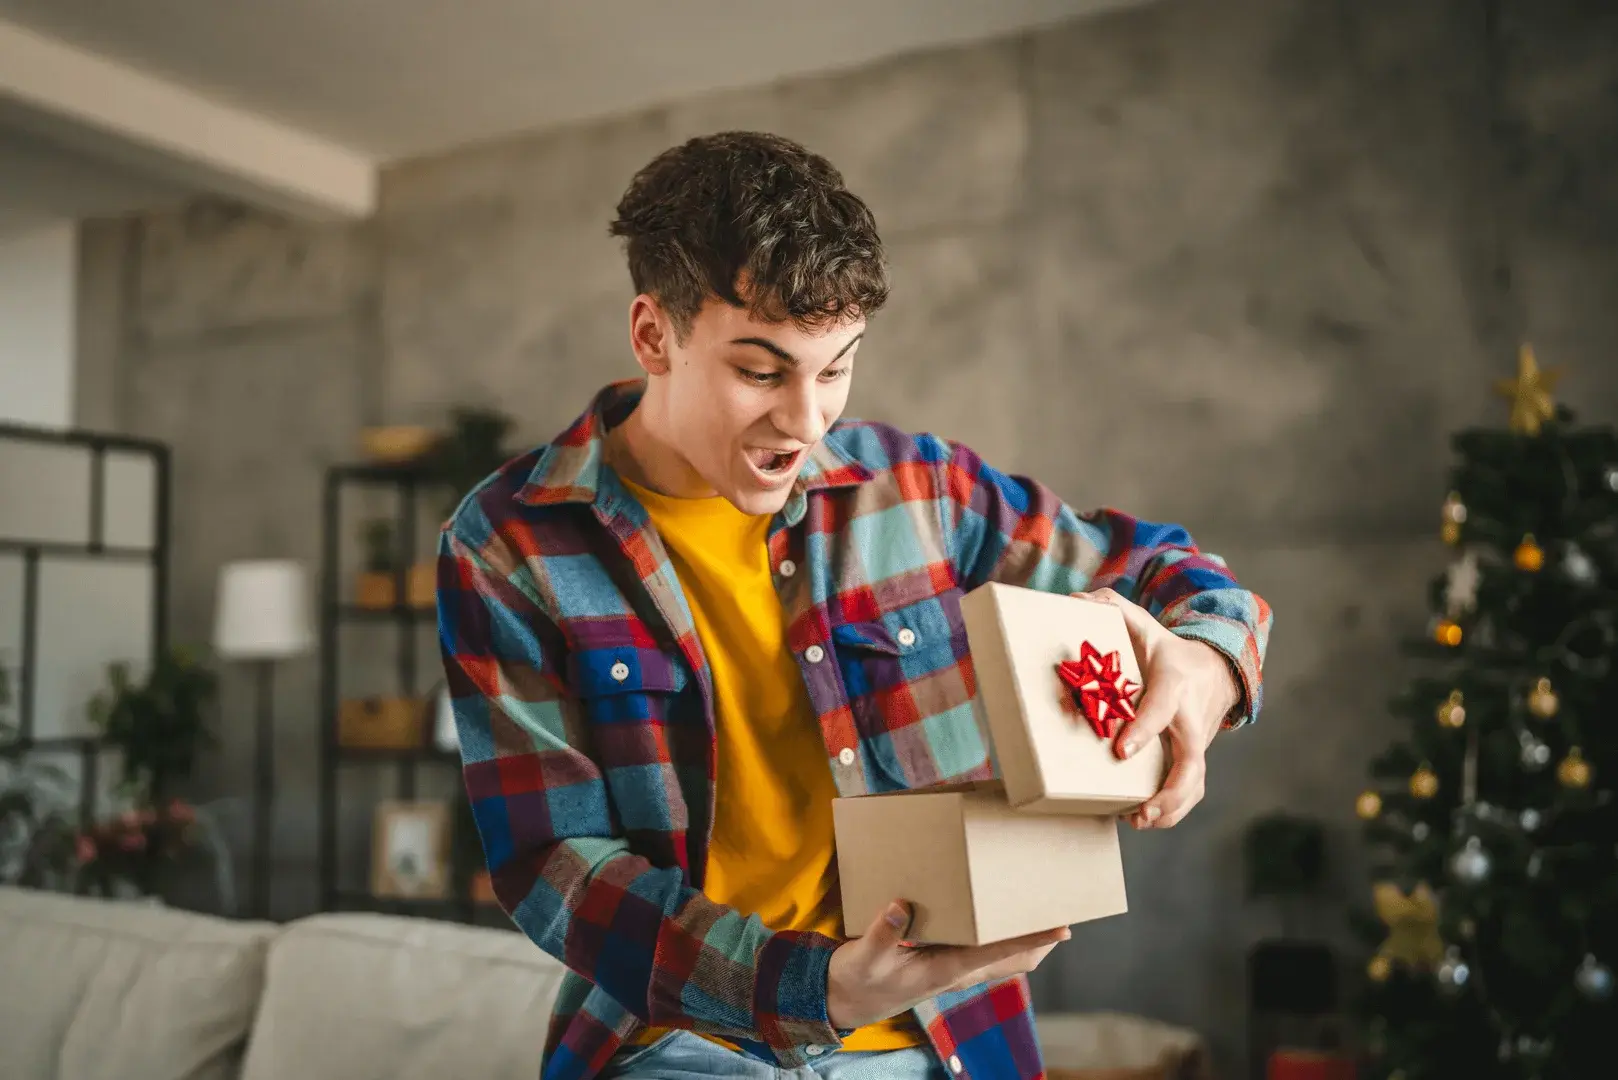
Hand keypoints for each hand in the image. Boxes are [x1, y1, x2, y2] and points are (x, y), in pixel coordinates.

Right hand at [826, 901, 1069, 1029]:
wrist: (846, 1001)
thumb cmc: (858, 980)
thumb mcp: (863, 957)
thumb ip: (882, 933)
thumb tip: (900, 905)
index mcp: (944, 970)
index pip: (998, 953)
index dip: (1031, 939)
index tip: (1061, 926)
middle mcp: (958, 972)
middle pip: (1016, 959)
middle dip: (1042, 938)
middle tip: (1064, 906)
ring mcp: (956, 971)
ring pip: (1007, 957)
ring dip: (1028, 938)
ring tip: (1045, 907)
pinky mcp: (948, 965)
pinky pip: (990, 952)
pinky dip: (1006, 937)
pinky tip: (1003, 915)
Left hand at [1075, 588, 1240, 829]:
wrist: (1213, 670)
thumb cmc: (1166, 650)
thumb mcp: (1142, 624)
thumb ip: (1110, 609)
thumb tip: (1075, 600)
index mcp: (1175, 684)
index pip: (1162, 708)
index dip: (1143, 729)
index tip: (1120, 750)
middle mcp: (1190, 719)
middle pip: (1191, 762)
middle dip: (1169, 790)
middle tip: (1140, 809)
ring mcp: (1196, 743)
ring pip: (1195, 784)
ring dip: (1171, 808)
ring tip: (1139, 821)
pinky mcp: (1194, 760)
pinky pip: (1190, 791)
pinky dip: (1172, 810)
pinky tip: (1144, 819)